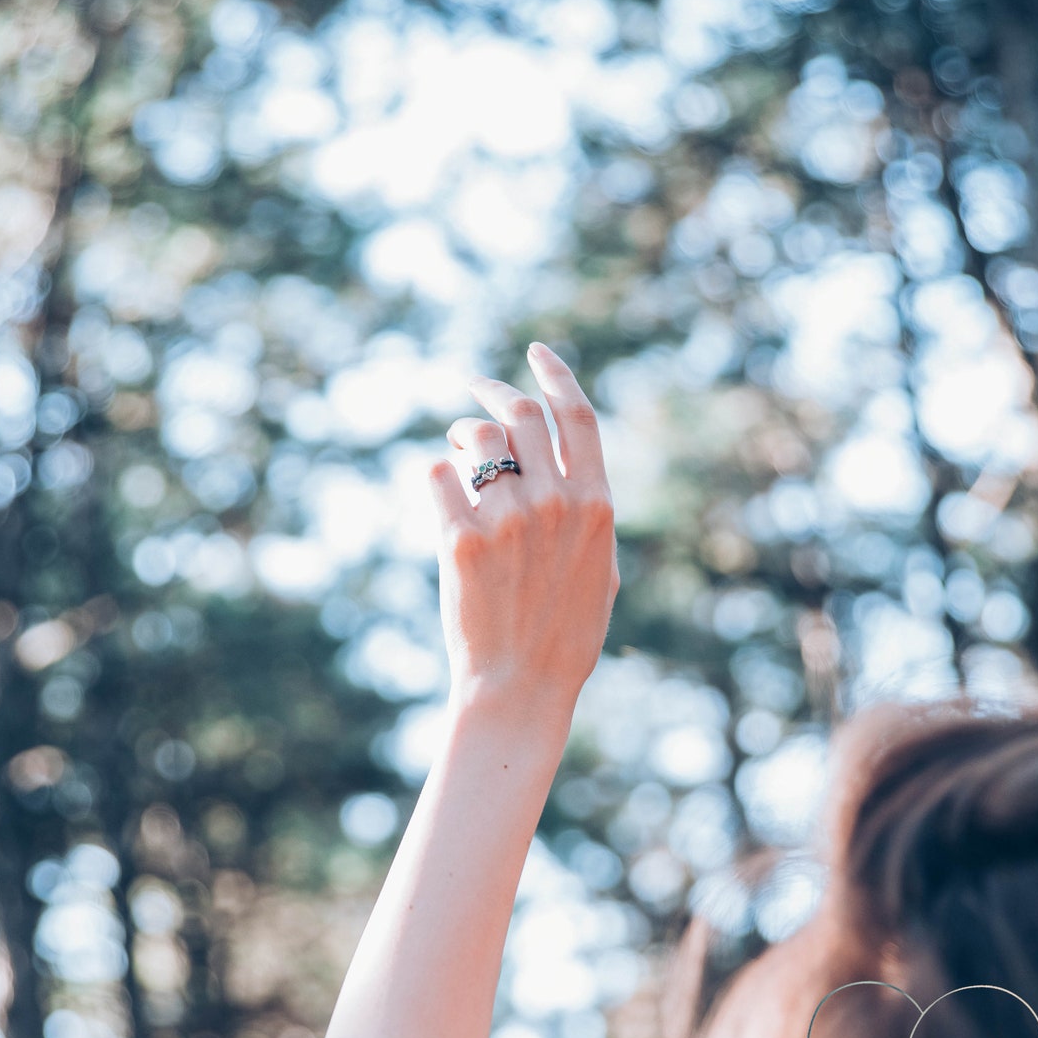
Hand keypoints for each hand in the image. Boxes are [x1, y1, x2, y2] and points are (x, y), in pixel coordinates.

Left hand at [427, 343, 618, 711]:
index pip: (576, 415)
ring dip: (464, 434)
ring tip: (459, 449)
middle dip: (494, 393)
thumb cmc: (564, 633)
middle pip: (521, 415)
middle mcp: (555, 502)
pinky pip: (438, 475)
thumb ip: (587, 511)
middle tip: (474, 390)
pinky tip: (444, 495)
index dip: (554, 374)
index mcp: (596, 504)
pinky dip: (438, 476)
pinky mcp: (461, 539)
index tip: (534, 352)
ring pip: (476, 439)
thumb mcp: (600, 567)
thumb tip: (565, 467)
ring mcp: (508, 519)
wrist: (519, 686)